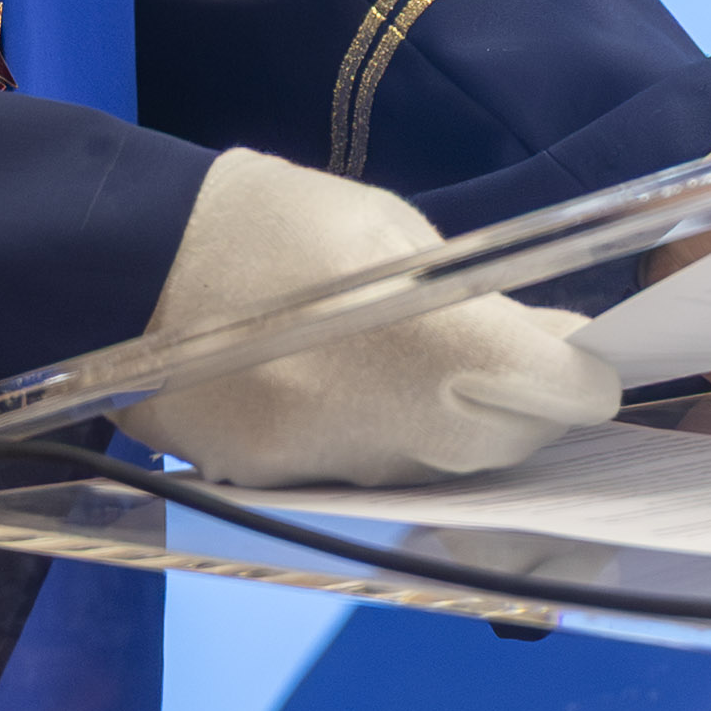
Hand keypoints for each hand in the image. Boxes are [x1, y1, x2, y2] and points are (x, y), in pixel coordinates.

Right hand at [117, 151, 621, 488]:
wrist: (127, 265)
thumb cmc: (269, 222)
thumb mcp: (389, 228)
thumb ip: (474, 292)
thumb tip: (542, 339)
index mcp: (430, 340)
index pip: (558, 389)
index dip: (582, 374)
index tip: (583, 356)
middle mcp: (392, 423)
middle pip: (511, 446)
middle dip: (530, 409)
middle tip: (520, 362)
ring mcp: (336, 466)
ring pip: (445, 473)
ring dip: (464, 432)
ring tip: (439, 375)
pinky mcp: (287, 489)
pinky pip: (374, 479)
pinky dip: (391, 446)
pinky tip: (366, 397)